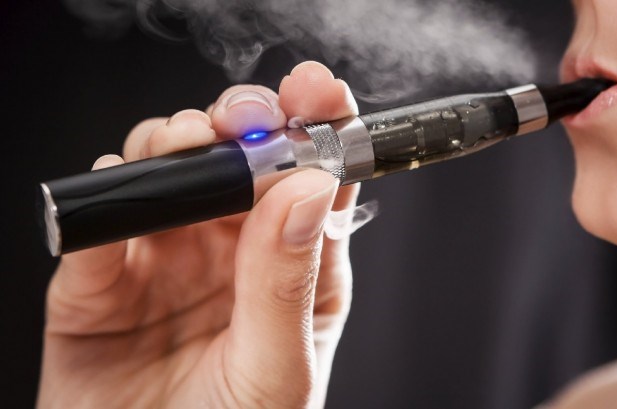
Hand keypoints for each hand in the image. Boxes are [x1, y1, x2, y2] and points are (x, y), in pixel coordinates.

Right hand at [38, 61, 359, 408]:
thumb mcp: (275, 372)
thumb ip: (286, 282)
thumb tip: (307, 189)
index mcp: (292, 269)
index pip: (315, 183)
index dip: (319, 128)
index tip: (317, 91)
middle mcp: (232, 252)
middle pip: (243, 161)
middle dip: (242, 122)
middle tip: (241, 116)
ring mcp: (168, 257)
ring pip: (173, 170)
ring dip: (177, 143)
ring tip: (183, 146)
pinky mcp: (104, 275)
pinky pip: (105, 218)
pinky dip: (110, 194)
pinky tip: (124, 194)